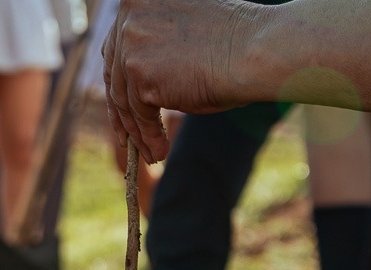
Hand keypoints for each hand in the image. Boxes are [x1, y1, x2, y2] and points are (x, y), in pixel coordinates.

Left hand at [103, 0, 263, 162]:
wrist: (255, 51)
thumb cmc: (236, 45)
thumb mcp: (184, 39)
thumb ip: (158, 50)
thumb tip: (144, 85)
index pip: (118, 43)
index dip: (121, 78)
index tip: (125, 104)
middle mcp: (129, 12)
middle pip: (115, 71)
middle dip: (122, 110)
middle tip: (129, 138)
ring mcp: (131, 40)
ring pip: (125, 98)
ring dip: (138, 131)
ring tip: (152, 154)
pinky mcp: (139, 71)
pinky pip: (138, 114)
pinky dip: (148, 137)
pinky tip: (160, 151)